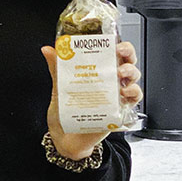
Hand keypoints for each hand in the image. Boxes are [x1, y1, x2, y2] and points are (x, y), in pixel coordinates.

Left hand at [40, 40, 142, 160]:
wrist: (65, 138)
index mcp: (98, 72)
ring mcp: (116, 96)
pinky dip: (133, 94)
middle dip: (128, 55)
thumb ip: (56, 68)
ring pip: (133, 79)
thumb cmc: (65, 112)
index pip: (113, 53)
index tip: (113, 41)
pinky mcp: (119, 111)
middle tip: (120, 54)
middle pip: (128, 62)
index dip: (118, 44)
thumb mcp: (59, 88)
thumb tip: (48, 50)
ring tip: (120, 74)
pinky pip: (133, 100)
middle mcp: (110, 82)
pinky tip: (124, 93)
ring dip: (131, 73)